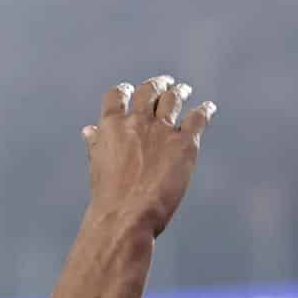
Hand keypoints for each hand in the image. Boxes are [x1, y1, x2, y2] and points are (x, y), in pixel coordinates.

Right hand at [82, 74, 216, 237]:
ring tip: (184, 90)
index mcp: (112, 125)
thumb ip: (97, 143)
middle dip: (158, 84)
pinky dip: (204, 110)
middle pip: (149, 92)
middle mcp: (137, 121)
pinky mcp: (184, 144)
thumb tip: (89, 129)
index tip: (131, 89)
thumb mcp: (97, 164)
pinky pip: (197, 118)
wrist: (127, 215)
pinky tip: (208, 108)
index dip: (126, 90)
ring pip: (173, 99)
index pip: (117, 95)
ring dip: (179, 92)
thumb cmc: (109, 197)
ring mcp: (162, 130)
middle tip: (166, 83)